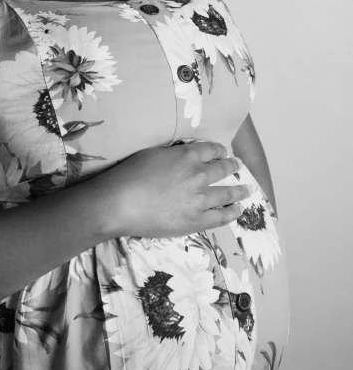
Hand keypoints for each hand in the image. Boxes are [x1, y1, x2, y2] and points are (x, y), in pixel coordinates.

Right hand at [105, 140, 252, 237]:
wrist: (122, 203)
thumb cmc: (131, 175)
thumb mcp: (154, 153)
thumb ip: (173, 154)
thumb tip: (182, 156)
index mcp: (188, 156)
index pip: (212, 149)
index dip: (220, 151)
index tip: (224, 153)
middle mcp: (199, 174)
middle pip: (223, 168)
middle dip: (232, 166)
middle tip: (238, 167)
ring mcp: (201, 199)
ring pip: (228, 192)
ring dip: (239, 190)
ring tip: (247, 190)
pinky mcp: (198, 220)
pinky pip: (222, 216)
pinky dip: (232, 212)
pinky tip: (238, 210)